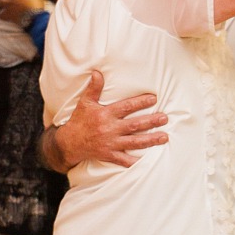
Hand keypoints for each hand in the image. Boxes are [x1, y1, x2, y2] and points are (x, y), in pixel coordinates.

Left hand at [0, 0, 45, 23]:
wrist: (32, 17)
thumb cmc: (37, 6)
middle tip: (15, 0)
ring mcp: (8, 4)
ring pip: (1, 1)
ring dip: (4, 4)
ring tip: (7, 7)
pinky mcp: (6, 13)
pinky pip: (1, 15)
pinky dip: (3, 16)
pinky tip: (6, 17)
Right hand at [45, 70, 167, 169]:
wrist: (69, 143)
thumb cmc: (79, 121)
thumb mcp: (85, 102)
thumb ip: (94, 88)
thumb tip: (97, 72)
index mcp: (105, 114)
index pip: (126, 107)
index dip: (140, 102)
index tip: (153, 99)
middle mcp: (109, 129)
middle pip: (134, 125)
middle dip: (151, 121)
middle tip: (164, 118)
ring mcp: (110, 143)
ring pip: (134, 142)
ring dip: (150, 140)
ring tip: (164, 137)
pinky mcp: (109, 155)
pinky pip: (124, 160)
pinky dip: (135, 161)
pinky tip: (148, 160)